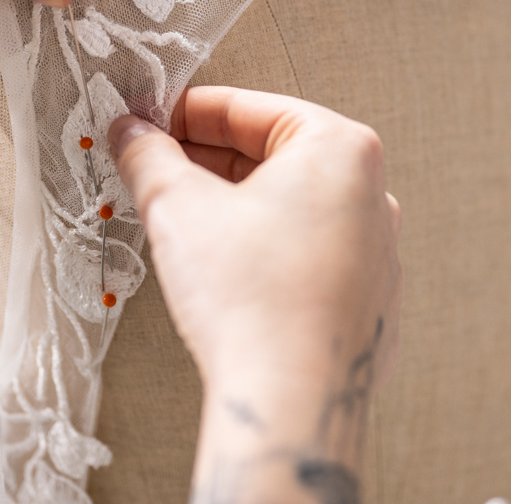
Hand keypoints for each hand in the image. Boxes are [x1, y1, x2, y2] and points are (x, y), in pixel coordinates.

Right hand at [110, 87, 401, 503]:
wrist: (289, 400)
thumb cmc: (249, 298)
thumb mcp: (178, 207)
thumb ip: (150, 158)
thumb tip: (132, 135)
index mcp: (340, 149)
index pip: (250, 110)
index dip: (186, 113)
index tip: (148, 123)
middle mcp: (373, 195)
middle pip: (275, 156)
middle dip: (208, 161)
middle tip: (153, 168)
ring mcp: (378, 253)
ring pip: (292, 209)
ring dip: (235, 206)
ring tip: (179, 219)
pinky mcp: (369, 304)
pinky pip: (309, 258)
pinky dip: (266, 253)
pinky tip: (223, 272)